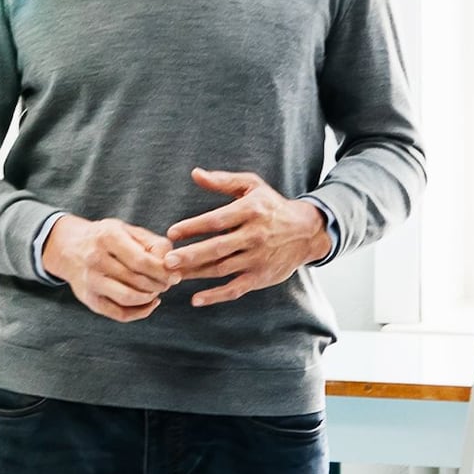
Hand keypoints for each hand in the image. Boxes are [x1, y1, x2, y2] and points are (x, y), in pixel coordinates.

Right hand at [40, 215, 179, 322]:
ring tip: (157, 290)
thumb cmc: (107, 238)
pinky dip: (141, 312)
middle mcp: (95, 259)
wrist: (70, 247)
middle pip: (137, 280)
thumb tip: (172, 265)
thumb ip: (154, 243)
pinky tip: (150, 302)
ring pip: (129, 299)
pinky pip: (120, 314)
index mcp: (107, 237)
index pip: (141, 261)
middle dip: (160, 284)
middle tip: (169, 282)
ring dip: (150, 298)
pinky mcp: (90, 299)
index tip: (175, 274)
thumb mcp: (128, 230)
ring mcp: (91, 281)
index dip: (163, 271)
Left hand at [165, 170, 332, 308]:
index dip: (194, 227)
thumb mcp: (252, 186)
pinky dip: (216, 296)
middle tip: (167, 261)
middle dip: (191, 255)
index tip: (172, 233)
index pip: (217, 220)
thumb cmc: (271, 206)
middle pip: (218, 248)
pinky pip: (235, 289)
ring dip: (196, 274)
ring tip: (172, 276)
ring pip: (222, 269)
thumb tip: (195, 174)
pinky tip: (196, 299)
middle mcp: (254, 236)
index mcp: (250, 211)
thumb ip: (223, 181)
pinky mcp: (261, 277)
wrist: (307, 231)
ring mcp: (257, 259)